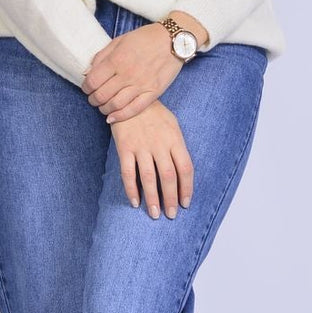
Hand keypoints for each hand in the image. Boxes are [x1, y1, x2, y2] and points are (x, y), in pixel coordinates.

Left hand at [81, 13, 207, 123]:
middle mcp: (127, 73)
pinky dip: (120, 116)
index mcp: (117, 59)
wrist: (174, 40)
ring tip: (103, 106)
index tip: (87, 88)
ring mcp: (141, 84)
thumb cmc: (145, 38)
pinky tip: (113, 117)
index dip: (86, 87)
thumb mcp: (119, 40)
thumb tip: (88, 71)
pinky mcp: (153, 92)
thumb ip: (102, 56)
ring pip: (115, 105)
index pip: (93, 81)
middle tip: (93, 98)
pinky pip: (134, 109)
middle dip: (93, 100)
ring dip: (104, 109)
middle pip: (102, 95)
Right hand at [109, 100, 193, 219]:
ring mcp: (141, 146)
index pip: (185, 168)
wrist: (129, 97)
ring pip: (149, 177)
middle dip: (171, 198)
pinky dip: (131, 189)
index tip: (185, 203)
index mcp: (175, 139)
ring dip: (152, 198)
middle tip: (171, 215)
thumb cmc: (154, 113)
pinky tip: (135, 202)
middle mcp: (160, 144)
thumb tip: (182, 174)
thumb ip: (177, 147)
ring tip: (154, 214)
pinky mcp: (125, 148)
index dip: (187, 188)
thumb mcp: (173, 125)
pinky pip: (128, 173)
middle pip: (169, 176)